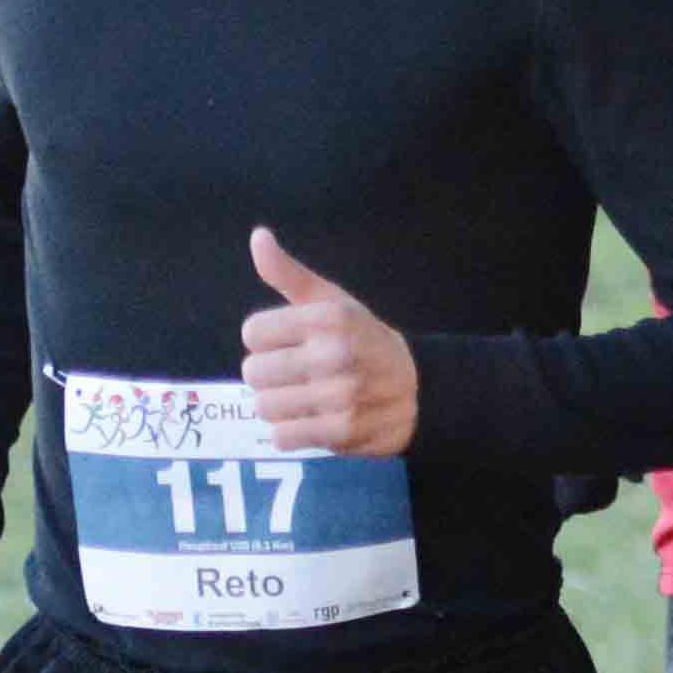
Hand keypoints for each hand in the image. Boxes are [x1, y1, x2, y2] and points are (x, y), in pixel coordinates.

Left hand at [238, 231, 417, 455]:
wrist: (420, 390)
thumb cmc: (364, 341)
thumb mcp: (332, 300)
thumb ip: (289, 273)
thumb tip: (258, 237)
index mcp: (328, 318)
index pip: (253, 332)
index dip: (267, 339)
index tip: (292, 343)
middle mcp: (335, 354)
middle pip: (253, 371)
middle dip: (270, 375)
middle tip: (299, 375)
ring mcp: (339, 395)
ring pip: (264, 405)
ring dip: (280, 405)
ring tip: (305, 398)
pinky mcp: (341, 431)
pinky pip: (282, 436)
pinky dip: (292, 432)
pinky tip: (312, 420)